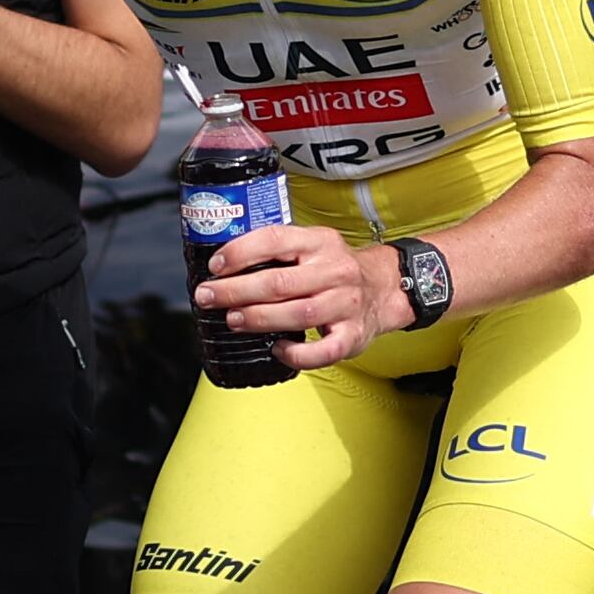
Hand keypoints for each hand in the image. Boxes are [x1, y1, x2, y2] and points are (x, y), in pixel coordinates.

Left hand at [196, 223, 396, 367]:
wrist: (385, 288)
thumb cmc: (336, 270)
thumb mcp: (313, 246)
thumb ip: (280, 251)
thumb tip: (227, 267)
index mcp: (320, 242)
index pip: (274, 240)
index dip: (240, 253)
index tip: (215, 266)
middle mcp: (334, 271)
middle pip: (279, 282)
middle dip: (236, 291)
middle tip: (208, 297)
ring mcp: (346, 304)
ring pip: (298, 314)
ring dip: (259, 318)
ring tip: (233, 320)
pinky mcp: (353, 335)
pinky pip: (323, 351)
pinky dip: (296, 354)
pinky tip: (277, 349)